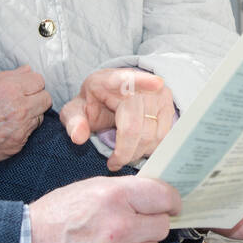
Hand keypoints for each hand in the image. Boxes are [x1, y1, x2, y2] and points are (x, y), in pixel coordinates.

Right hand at [0, 66, 51, 162]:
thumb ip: (8, 76)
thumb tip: (27, 70)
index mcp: (9, 89)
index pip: (39, 80)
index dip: (30, 83)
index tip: (23, 87)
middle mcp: (19, 109)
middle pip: (46, 98)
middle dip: (36, 97)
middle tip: (21, 100)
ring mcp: (20, 128)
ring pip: (40, 116)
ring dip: (30, 114)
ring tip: (10, 115)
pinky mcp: (17, 144)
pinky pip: (30, 132)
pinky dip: (21, 129)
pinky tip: (5, 127)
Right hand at [26, 176, 180, 242]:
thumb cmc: (55, 218)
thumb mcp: (89, 188)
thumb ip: (124, 191)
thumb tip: (155, 197)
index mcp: (115, 198)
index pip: (164, 197)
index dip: (170, 201)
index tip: (169, 206)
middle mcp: (121, 228)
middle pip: (161, 227)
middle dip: (149, 225)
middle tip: (131, 226)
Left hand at [60, 68, 175, 171]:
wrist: (112, 93)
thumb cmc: (93, 104)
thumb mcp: (75, 111)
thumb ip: (74, 122)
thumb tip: (79, 137)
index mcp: (110, 81)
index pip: (127, 79)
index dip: (143, 81)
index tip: (156, 84)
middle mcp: (138, 84)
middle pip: (135, 126)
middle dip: (124, 151)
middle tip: (114, 162)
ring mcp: (157, 94)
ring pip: (152, 135)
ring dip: (138, 152)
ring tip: (124, 154)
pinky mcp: (169, 105)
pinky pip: (164, 136)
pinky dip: (151, 148)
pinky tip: (138, 148)